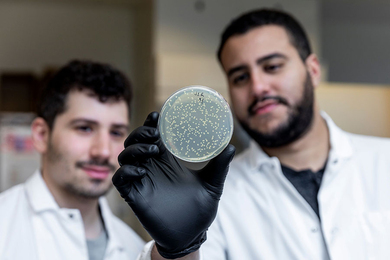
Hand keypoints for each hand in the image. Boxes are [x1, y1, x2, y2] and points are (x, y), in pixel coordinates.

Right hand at [112, 112, 234, 258]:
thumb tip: (231, 147)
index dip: (151, 123)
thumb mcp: (212, 185)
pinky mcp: (134, 195)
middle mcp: (152, 168)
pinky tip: (142, 171)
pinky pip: (120, 179)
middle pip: (135, 142)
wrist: (191, 235)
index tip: (157, 114)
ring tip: (153, 150)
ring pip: (125, 156)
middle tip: (154, 134)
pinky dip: (127, 171)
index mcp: (167, 161)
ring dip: (135, 149)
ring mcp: (142, 181)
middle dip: (140, 133)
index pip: (154, 136)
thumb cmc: (199, 209)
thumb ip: (220, 166)